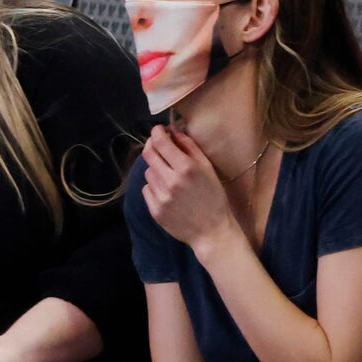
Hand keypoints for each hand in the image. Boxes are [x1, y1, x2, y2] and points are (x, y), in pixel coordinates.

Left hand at [141, 124, 243, 257]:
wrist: (212, 231)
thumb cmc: (213, 198)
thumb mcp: (208, 169)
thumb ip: (190, 147)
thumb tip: (173, 130)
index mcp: (186, 168)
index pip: (160, 142)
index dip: (156, 132)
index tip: (158, 130)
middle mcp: (171, 181)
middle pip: (148, 154)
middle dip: (152, 146)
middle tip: (158, 146)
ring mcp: (161, 196)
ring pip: (148, 172)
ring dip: (156, 169)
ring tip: (170, 175)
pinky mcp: (154, 210)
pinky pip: (147, 189)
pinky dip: (154, 187)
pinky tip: (168, 192)